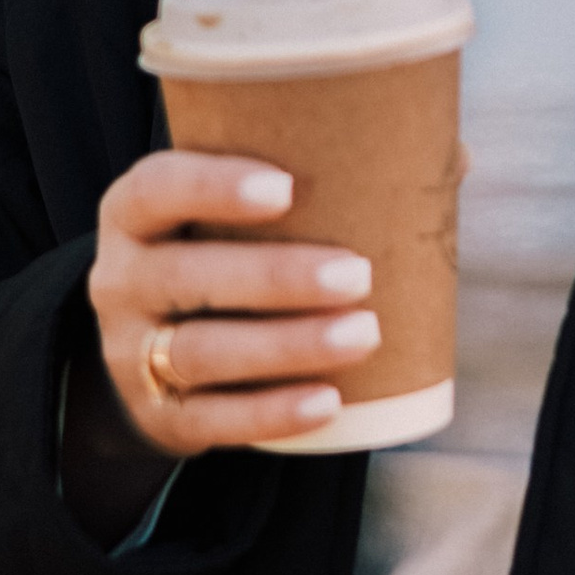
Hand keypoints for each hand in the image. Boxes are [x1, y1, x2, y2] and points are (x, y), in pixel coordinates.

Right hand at [81, 149, 377, 463]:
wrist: (151, 359)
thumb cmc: (222, 256)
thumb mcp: (237, 216)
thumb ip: (320, 179)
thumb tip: (453, 154)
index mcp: (136, 213)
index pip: (156, 189)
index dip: (213, 186)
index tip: (286, 187)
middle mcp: (121, 279)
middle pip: (185, 276)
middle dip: (274, 277)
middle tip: (358, 274)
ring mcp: (132, 352)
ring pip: (201, 351)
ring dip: (286, 346)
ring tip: (363, 334)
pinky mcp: (159, 416)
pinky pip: (211, 419)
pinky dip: (271, 414)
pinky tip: (328, 402)